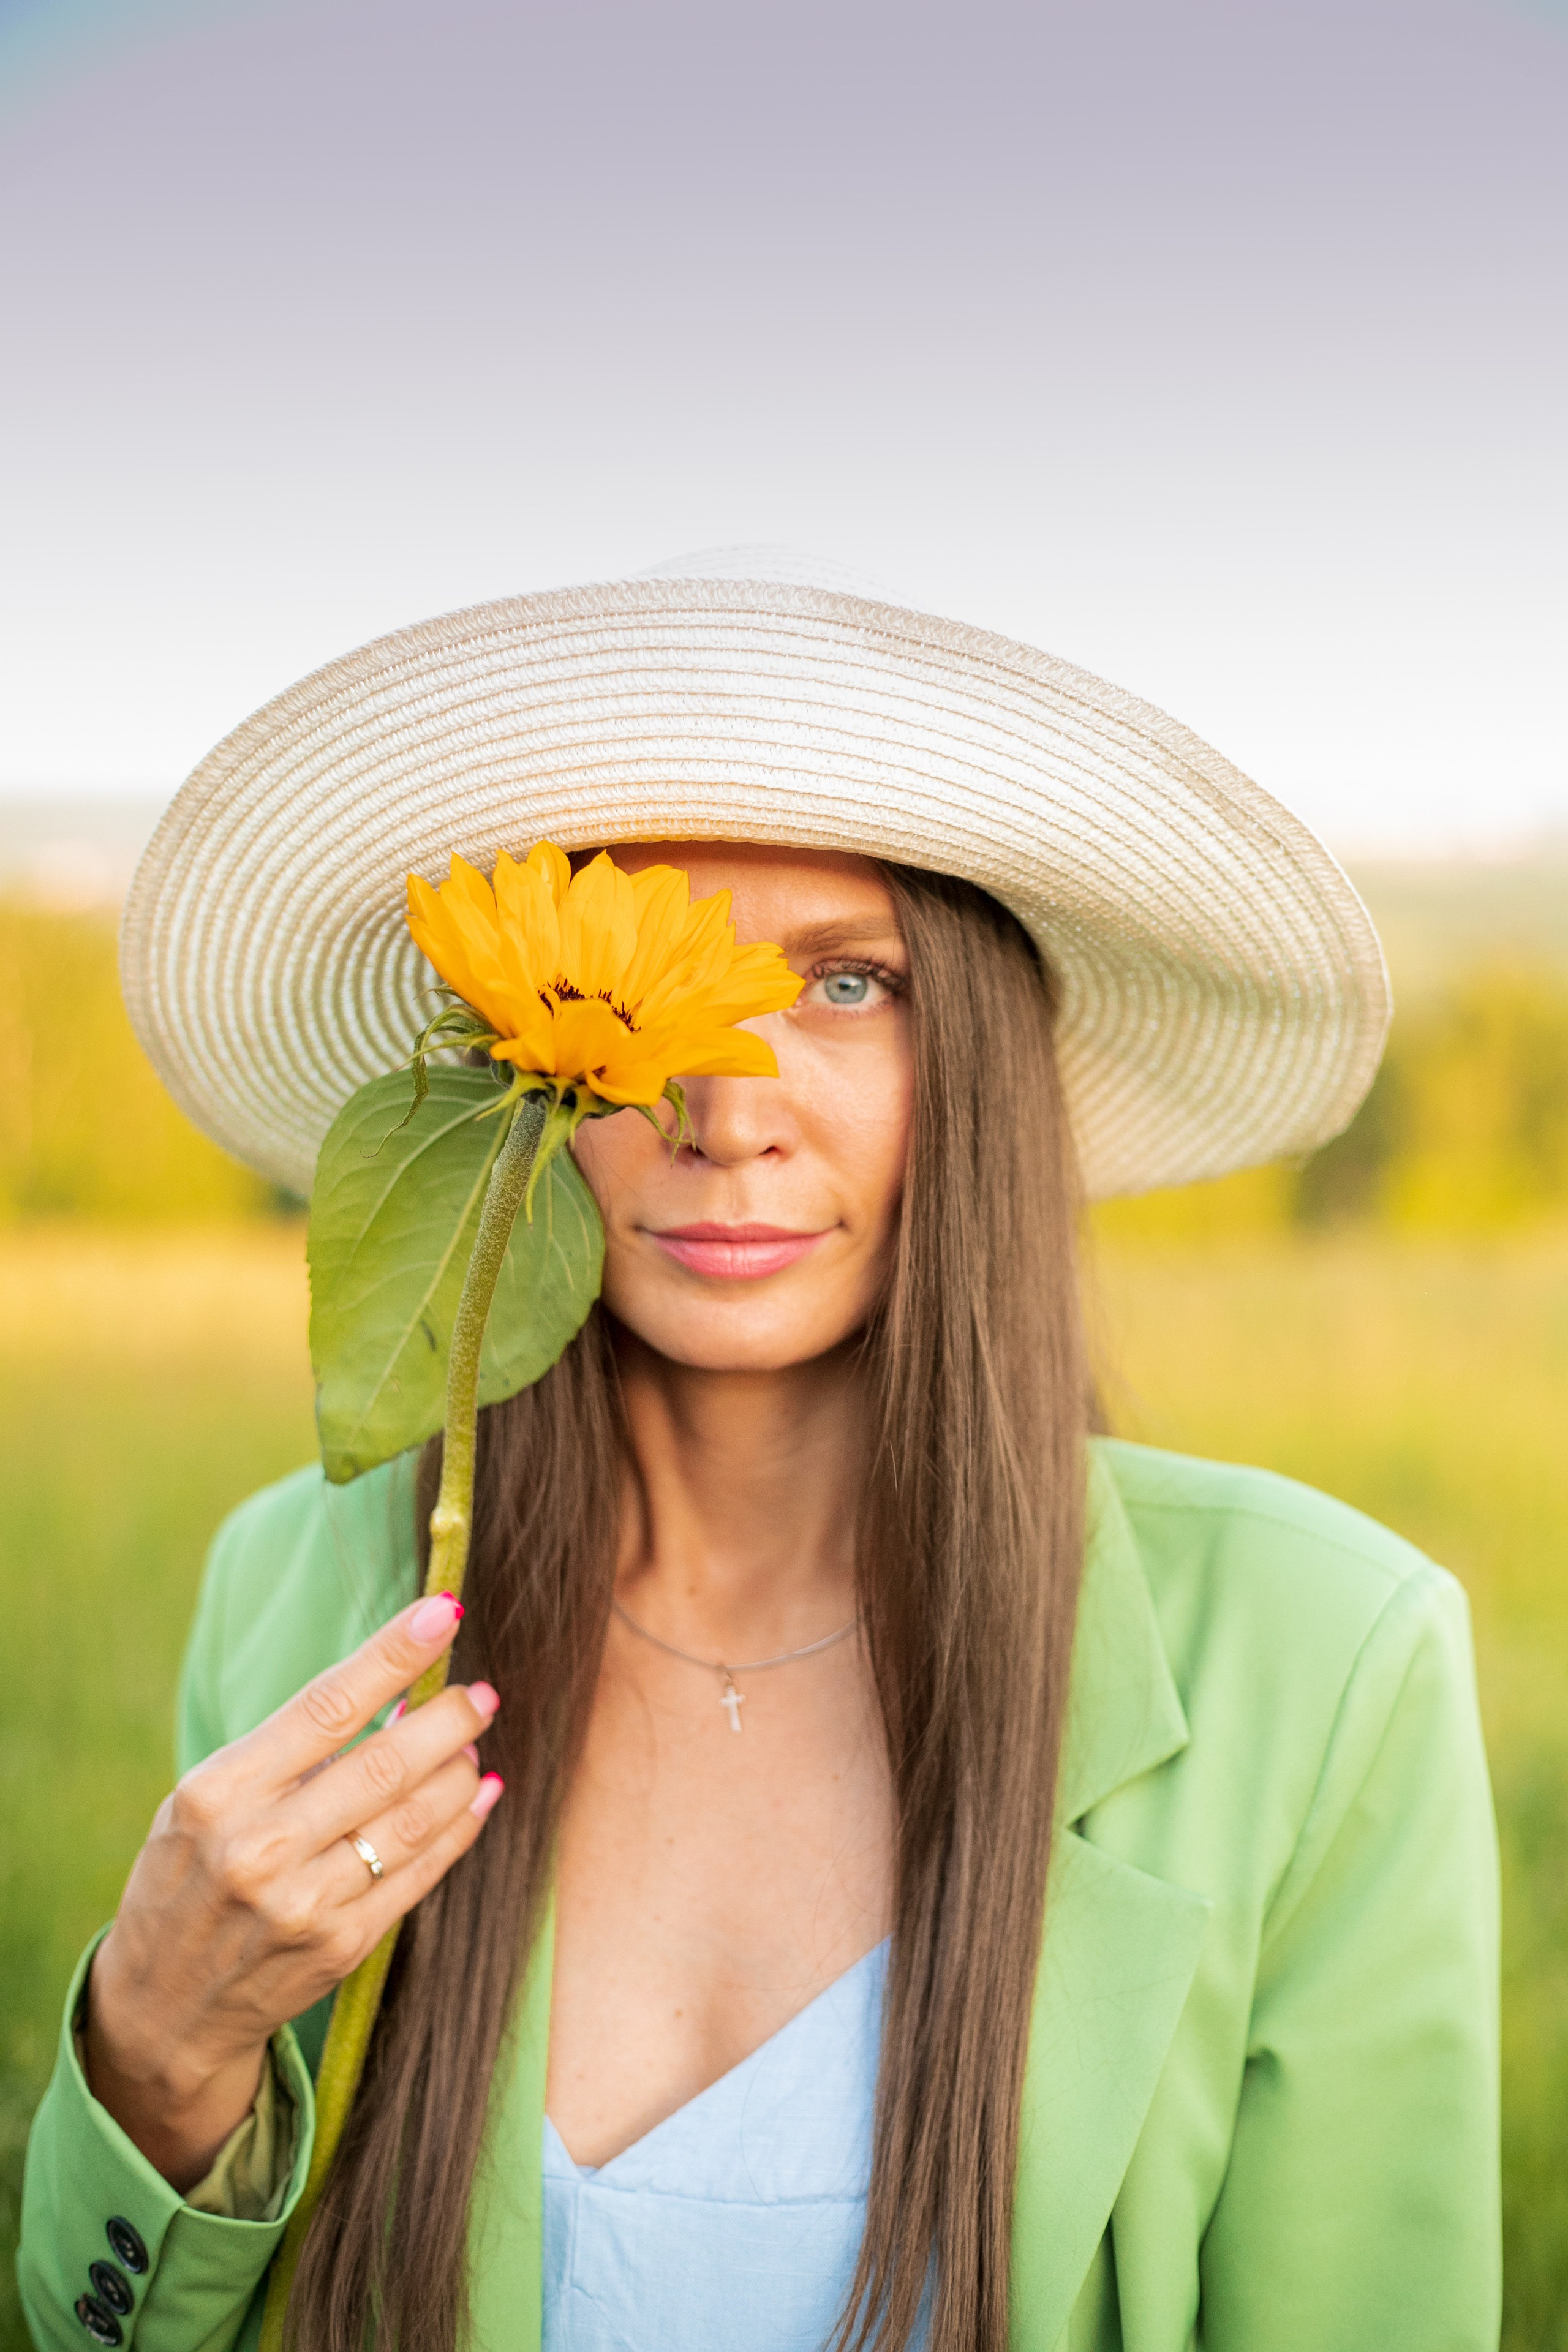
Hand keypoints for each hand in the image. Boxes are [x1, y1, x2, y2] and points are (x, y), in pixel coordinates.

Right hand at [84, 1591, 502, 2189]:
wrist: (162, 2007)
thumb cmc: (190, 1875)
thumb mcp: (206, 1802)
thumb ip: (289, 1753)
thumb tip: (396, 1699)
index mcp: (219, 1794)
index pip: (326, 1706)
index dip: (393, 1655)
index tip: (443, 1612)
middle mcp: (260, 1848)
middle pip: (385, 1763)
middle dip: (449, 1718)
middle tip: (483, 1692)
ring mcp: (304, 1904)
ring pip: (413, 1818)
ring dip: (461, 1770)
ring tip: (477, 1740)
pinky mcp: (341, 1946)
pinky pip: (420, 1873)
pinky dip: (460, 1827)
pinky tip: (480, 1795)